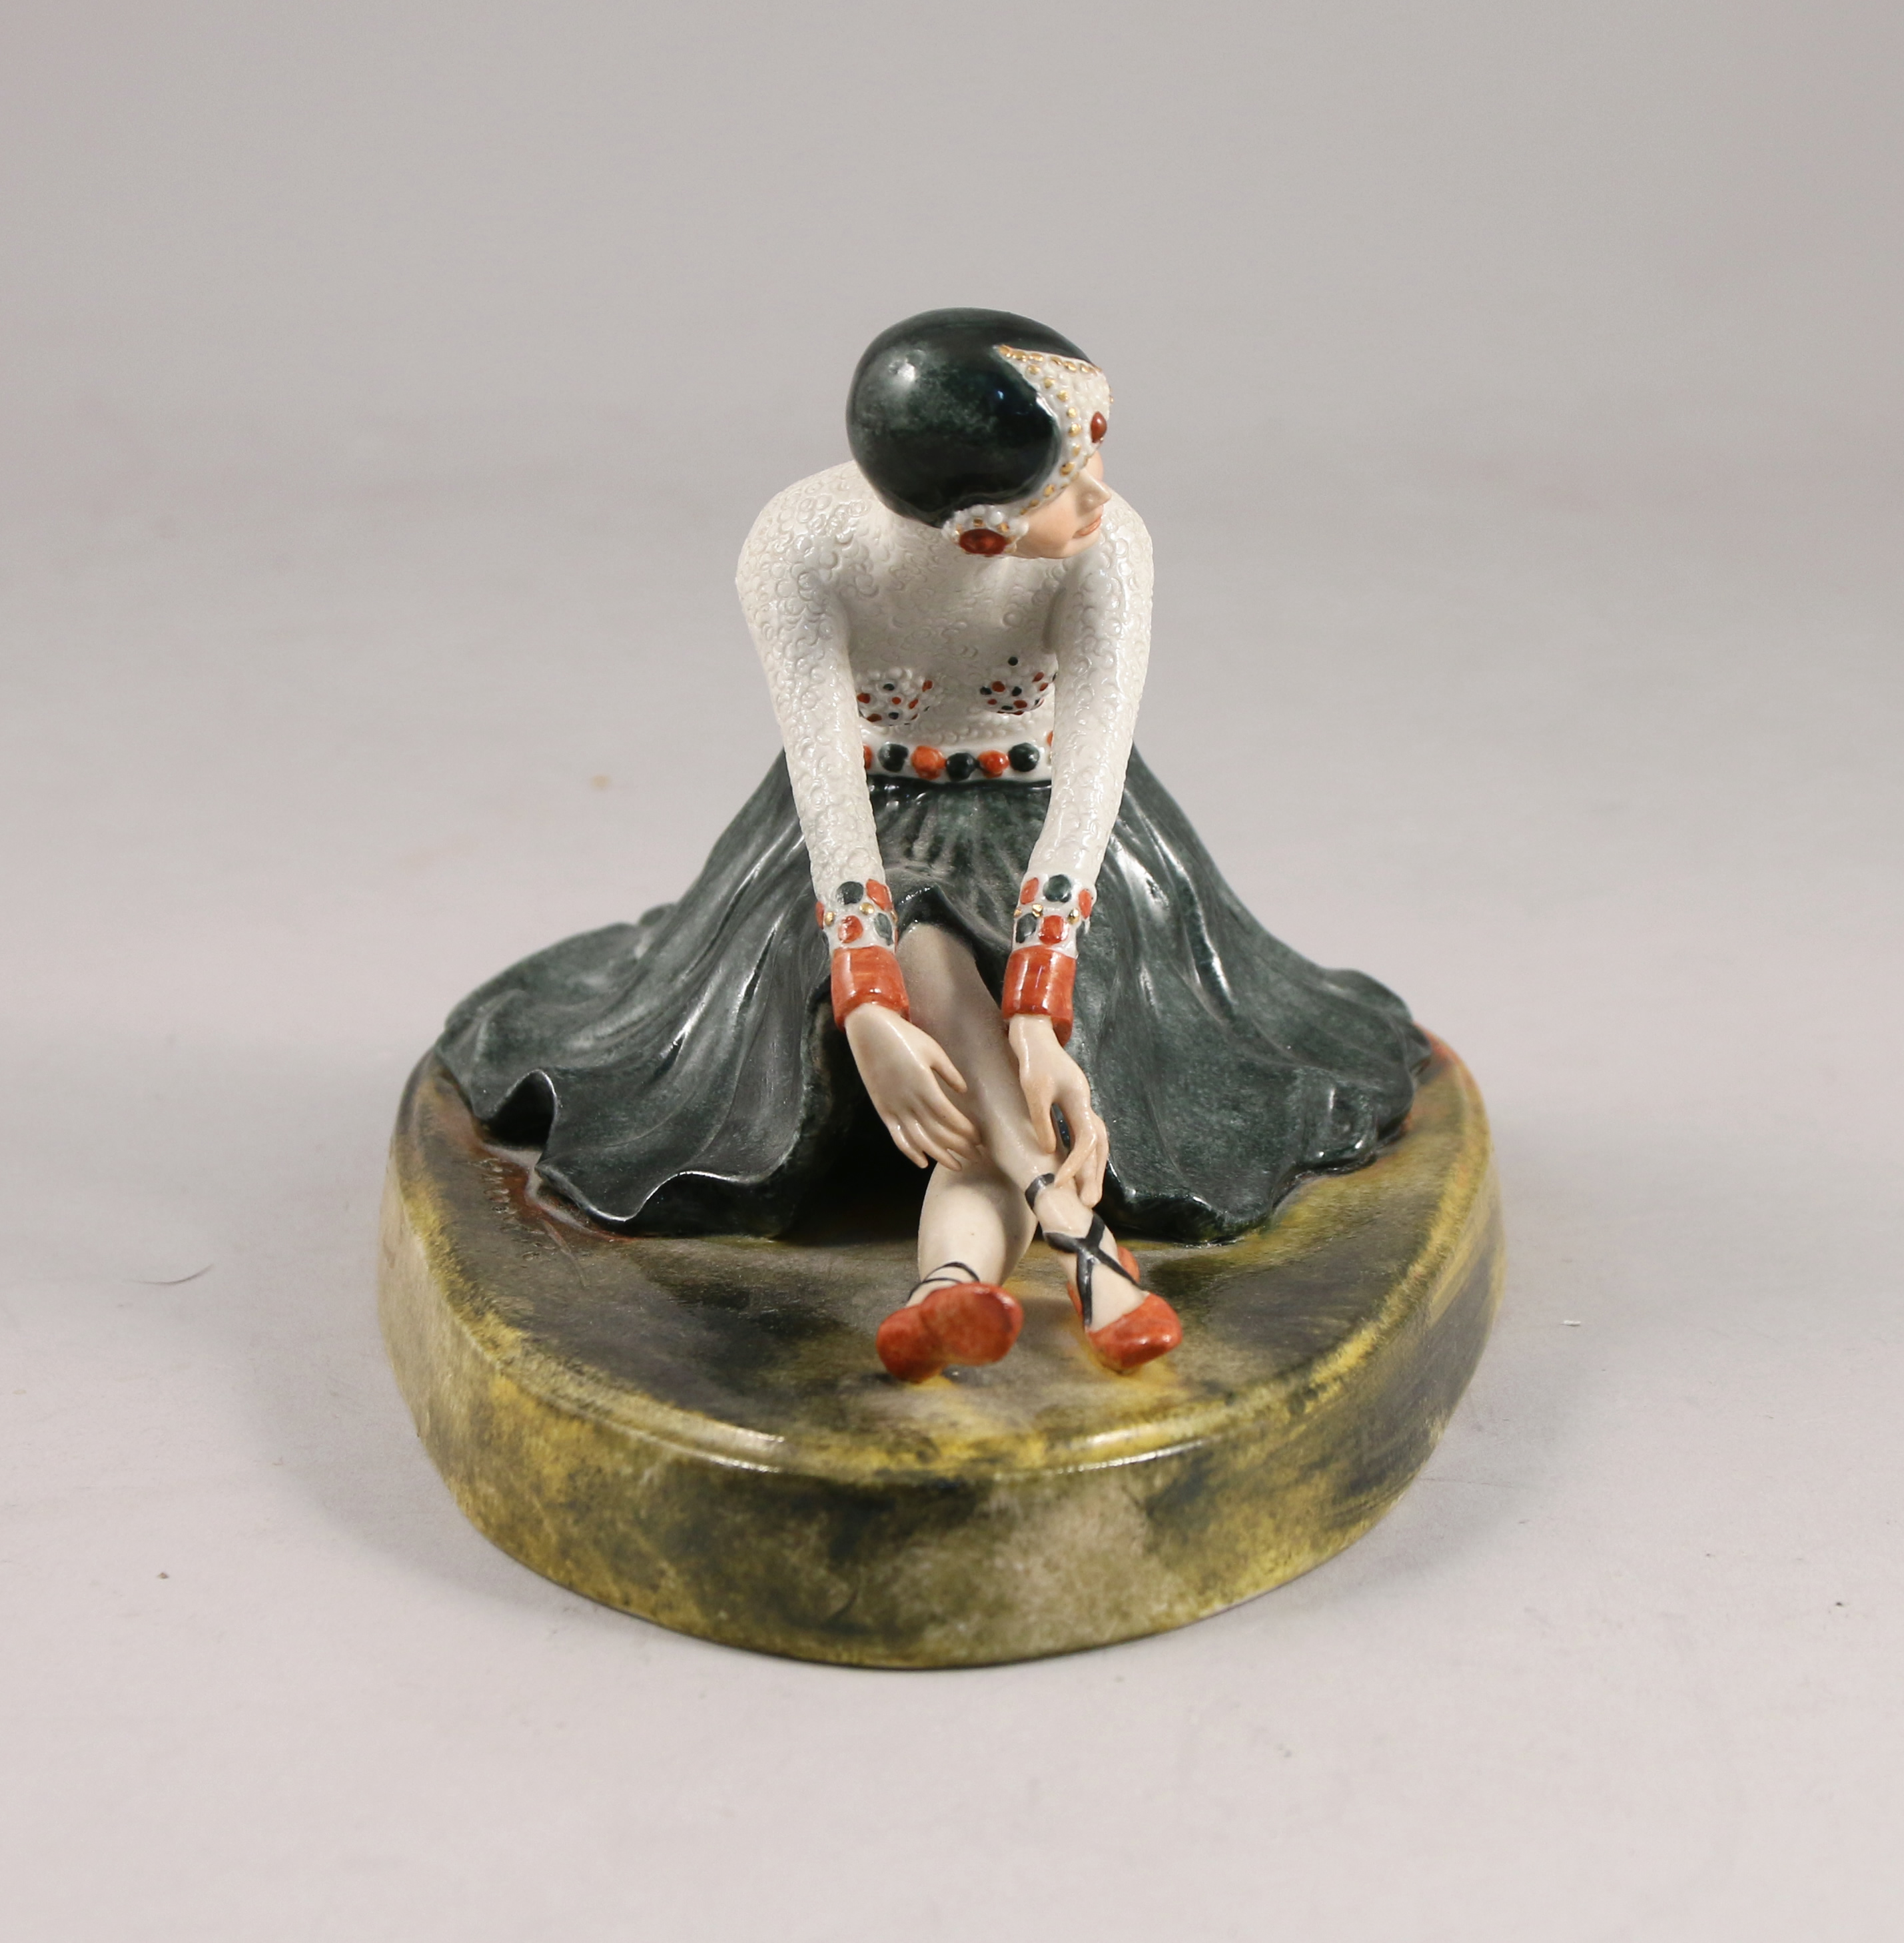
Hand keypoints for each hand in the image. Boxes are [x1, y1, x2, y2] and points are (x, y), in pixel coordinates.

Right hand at [844, 1004, 977, 1170]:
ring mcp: (894, 1108)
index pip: (949, 1118)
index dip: (965, 1131)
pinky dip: (910, 1152)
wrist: (869, 1031)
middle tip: (977, 1156)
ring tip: (957, 1165)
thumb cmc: (905, 1036)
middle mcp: (909, 1102)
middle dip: (960, 1148)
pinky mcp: (883, 1110)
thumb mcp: (933, 1050)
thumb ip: (949, 1073)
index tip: (980, 1138)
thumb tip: (963, 1092)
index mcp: (924, 1086)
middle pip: (938, 1134)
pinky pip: (897, 1137)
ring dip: (940, 1155)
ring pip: (919, 1140)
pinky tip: (923, 1163)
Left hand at [1007, 1015, 1107, 1205]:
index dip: (1077, 1164)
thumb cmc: (1030, 1057)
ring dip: (1093, 1167)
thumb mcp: (1032, 1089)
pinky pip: (1085, 1133)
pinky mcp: (1071, 1101)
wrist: (1032, 1030)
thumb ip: (1041, 1119)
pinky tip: (1076, 1168)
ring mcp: (1080, 1102)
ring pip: (1096, 1140)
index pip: (1087, 1140)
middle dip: (1095, 1174)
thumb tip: (1049, 1151)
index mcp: (1078, 1099)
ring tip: (1088, 1193)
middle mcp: (1084, 1102)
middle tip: (1090, 1204)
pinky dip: (1084, 1153)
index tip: (1062, 1182)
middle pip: (1099, 1144)